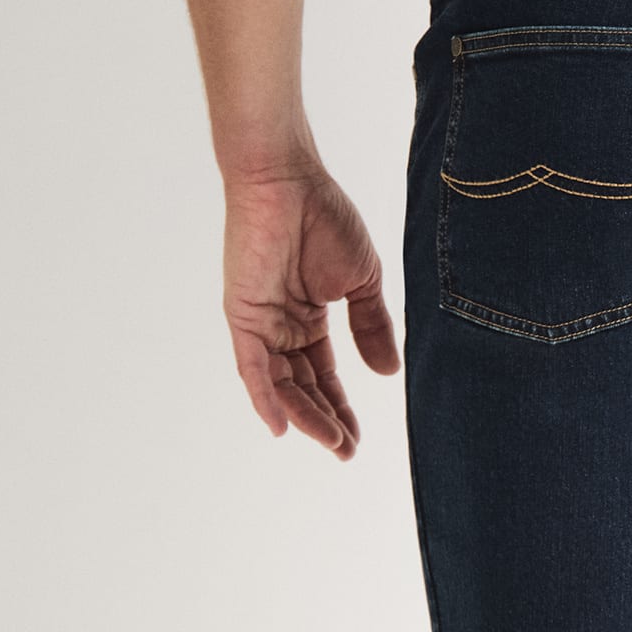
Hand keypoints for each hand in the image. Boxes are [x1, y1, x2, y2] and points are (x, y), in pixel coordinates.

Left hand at [222, 168, 398, 457]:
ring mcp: (260, 322)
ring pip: (280, 384)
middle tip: (347, 451)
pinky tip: (283, 427)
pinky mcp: (244, 315)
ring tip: (332, 442)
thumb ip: (372, 327)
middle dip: (326, 420)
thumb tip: (388, 373)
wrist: (289, 180)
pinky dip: (265, 398)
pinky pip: (252, 366)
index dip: (341, 407)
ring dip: (305, 416)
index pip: (322, 374)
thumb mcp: (361, 282)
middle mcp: (281, 325)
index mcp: (307, 317)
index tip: (358, 438)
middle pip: (302, 386)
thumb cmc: (324, 217)